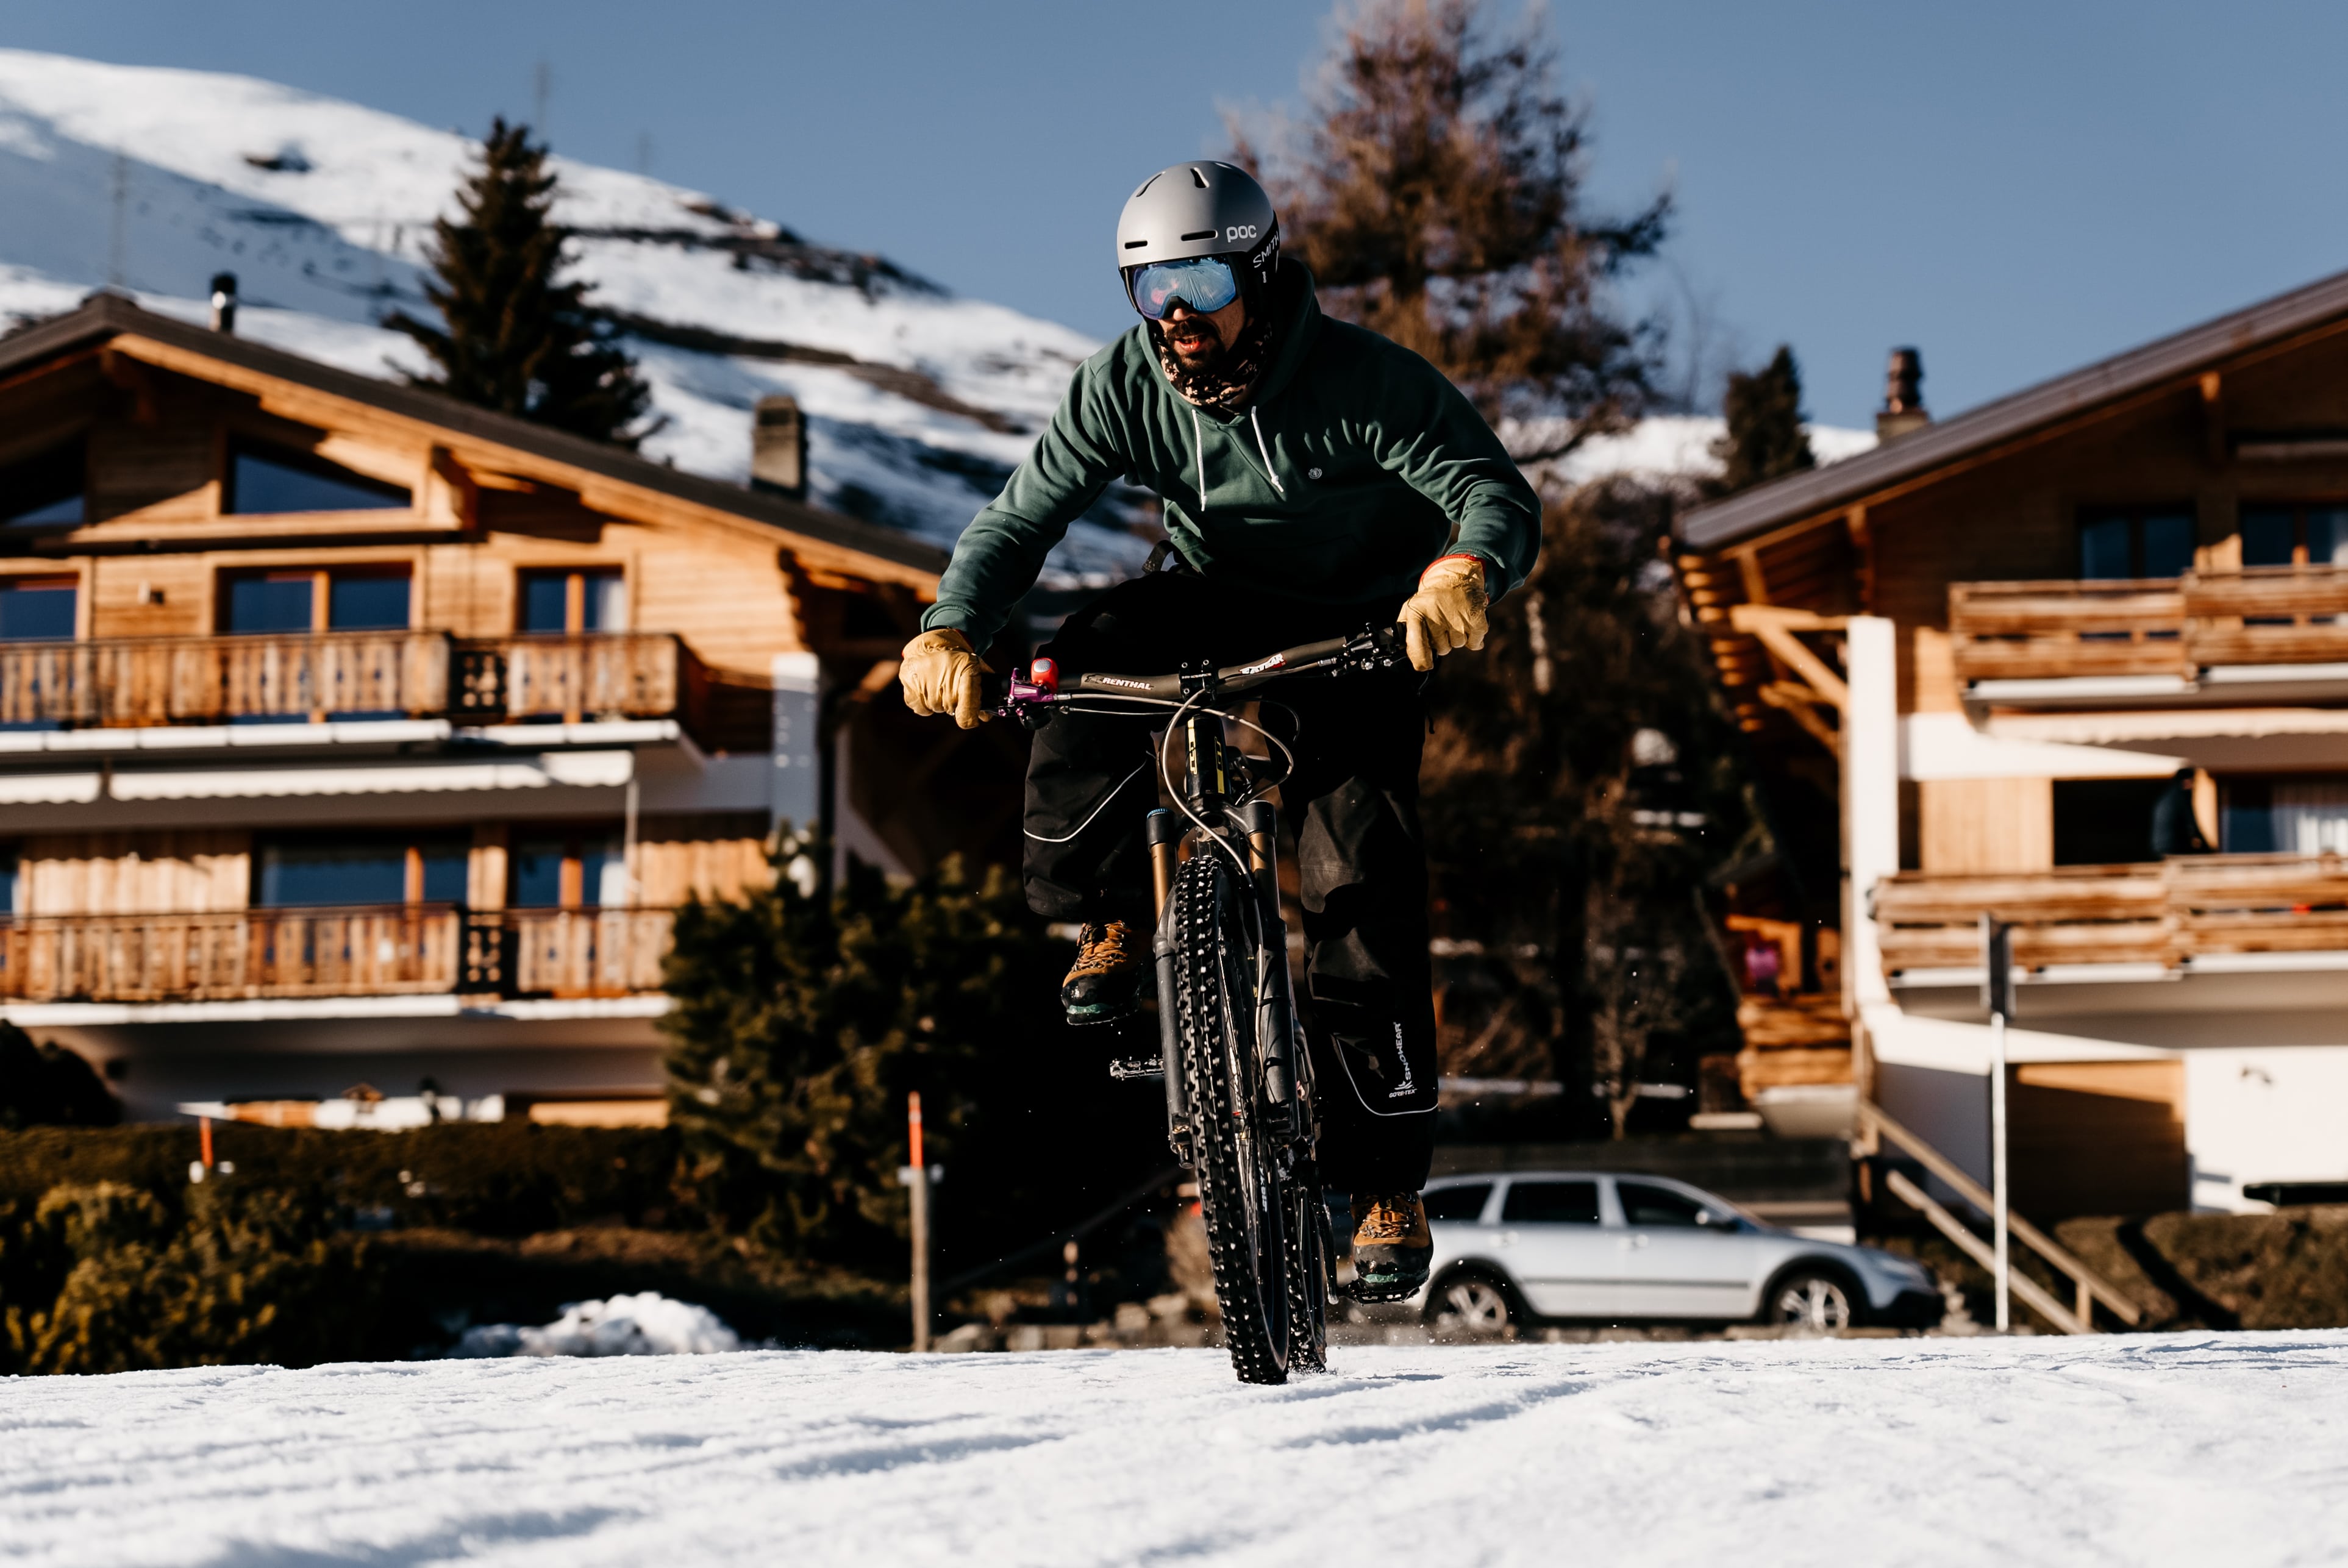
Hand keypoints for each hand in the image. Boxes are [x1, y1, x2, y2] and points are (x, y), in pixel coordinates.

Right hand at [899, 628, 992, 728]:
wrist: (933, 643)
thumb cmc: (958, 661)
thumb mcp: (976, 670)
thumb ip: (982, 695)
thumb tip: (984, 717)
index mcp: (967, 670)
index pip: (968, 704)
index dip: (969, 716)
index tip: (970, 721)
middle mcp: (944, 676)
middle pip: (951, 709)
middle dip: (954, 703)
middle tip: (951, 688)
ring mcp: (924, 679)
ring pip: (934, 708)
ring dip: (938, 702)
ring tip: (938, 685)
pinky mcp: (909, 682)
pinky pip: (919, 707)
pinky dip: (923, 702)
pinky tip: (926, 688)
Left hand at [1398, 555, 1487, 671]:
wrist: (1456, 578)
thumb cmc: (1432, 599)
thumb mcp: (1412, 609)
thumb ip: (1407, 632)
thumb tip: (1413, 658)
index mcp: (1417, 612)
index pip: (1416, 642)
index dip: (1420, 659)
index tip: (1424, 665)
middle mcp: (1436, 614)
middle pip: (1441, 648)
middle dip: (1442, 642)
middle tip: (1442, 625)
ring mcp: (1457, 616)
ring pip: (1457, 645)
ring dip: (1456, 638)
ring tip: (1453, 620)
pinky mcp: (1475, 617)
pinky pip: (1473, 642)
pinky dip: (1472, 638)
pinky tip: (1466, 623)